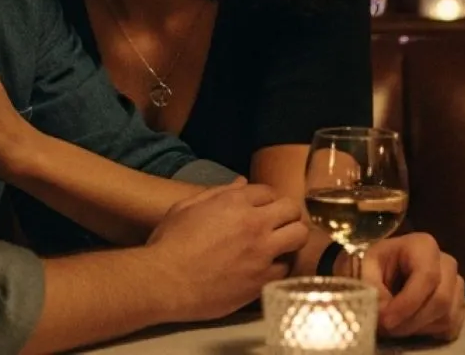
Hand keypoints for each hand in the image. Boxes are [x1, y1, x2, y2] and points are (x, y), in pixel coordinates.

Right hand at [145, 179, 307, 321]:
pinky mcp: (262, 281)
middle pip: (292, 210)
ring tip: (279, 243)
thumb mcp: (187, 207)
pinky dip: (279, 266)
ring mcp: (262, 254)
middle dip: (287, 213)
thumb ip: (219, 192)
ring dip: (291, 237)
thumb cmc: (170, 242)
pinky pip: (286, 269)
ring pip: (298, 237)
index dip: (265, 199)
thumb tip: (242, 183)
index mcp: (235, 202)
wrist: (166, 282)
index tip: (260, 208)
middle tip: (277, 223)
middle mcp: (255, 224)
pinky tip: (266, 267)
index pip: (269, 191)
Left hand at [349, 233, 464, 339]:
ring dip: (419, 328)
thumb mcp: (365, 267)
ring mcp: (456, 285)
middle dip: (412, 320)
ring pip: (448, 316)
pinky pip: (453, 326)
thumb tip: (384, 311)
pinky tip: (412, 326)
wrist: (386, 273)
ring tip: (395, 326)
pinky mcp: (459, 305)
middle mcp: (447, 263)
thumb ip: (372, 287)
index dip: (407, 303)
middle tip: (387, 328)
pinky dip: (431, 333)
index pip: (427, 276)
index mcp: (424, 245)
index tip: (386, 320)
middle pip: (441, 299)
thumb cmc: (376, 265)